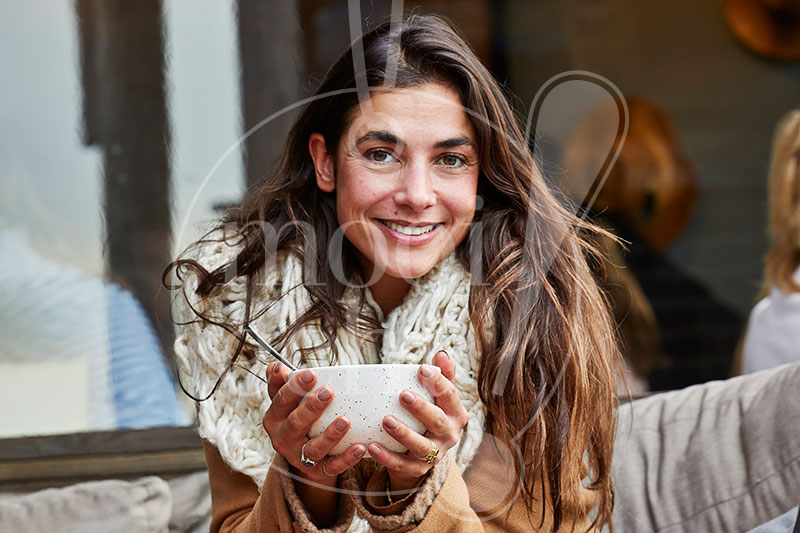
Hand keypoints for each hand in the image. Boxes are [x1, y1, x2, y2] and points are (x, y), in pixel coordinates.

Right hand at [262, 362, 365, 484]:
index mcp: (274, 418)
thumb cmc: (297, 418)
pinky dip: (346, 459)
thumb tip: (276, 366)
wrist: (302, 456)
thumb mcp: (286, 402)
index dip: (293, 387)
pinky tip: (360, 448)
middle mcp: (283, 439)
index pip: (280, 400)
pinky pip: (332, 467)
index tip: (310, 374)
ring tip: (345, 421)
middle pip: (295, 423)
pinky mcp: (317, 471)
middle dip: (311, 408)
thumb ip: (281, 383)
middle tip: (327, 392)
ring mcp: (299, 457)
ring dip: (330, 435)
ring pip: (313, 448)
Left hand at [367, 350, 468, 494]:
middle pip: (437, 422)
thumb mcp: (440, 397)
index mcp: (455, 413)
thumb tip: (441, 353)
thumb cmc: (431, 414)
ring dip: (403, 434)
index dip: (438, 382)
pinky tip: (371, 446)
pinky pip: (401, 465)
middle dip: (421, 408)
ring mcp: (434, 455)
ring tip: (386, 420)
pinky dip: (386, 457)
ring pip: (420, 446)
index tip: (421, 369)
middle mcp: (449, 435)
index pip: (450, 396)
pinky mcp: (417, 470)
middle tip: (403, 394)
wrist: (424, 453)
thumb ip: (443, 375)